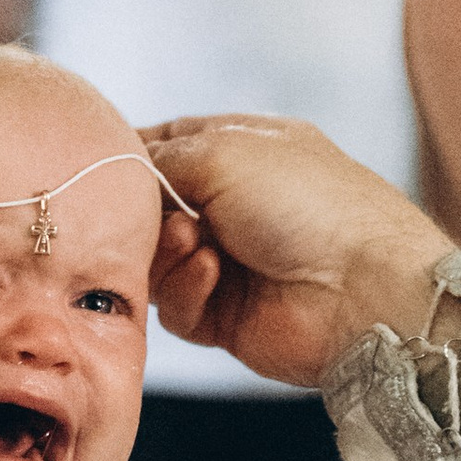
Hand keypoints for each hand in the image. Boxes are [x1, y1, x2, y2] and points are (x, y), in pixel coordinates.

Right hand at [142, 116, 453, 390]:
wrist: (364, 289)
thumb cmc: (307, 203)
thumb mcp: (222, 151)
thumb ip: (158, 156)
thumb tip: (120, 170)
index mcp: (240, 150)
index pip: (165, 144)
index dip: (128, 156)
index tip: (95, 166)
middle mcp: (232, 203)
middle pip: (150, 208)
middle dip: (144, 212)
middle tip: (152, 214)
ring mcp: (229, 261)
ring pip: (155, 260)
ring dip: (167, 252)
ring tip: (195, 245)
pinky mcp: (224, 316)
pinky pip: (175, 306)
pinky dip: (187, 290)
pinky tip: (214, 276)